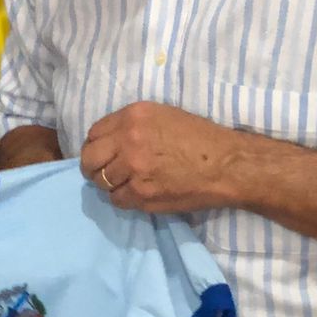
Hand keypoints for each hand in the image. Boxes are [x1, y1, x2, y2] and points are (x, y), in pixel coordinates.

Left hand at [79, 101, 254, 212]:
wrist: (226, 165)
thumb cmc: (200, 138)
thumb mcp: (163, 116)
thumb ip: (132, 126)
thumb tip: (109, 142)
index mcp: (133, 116)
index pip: (94, 133)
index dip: (95, 146)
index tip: (101, 154)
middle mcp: (128, 140)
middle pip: (90, 158)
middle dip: (91, 167)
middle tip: (101, 173)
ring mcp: (133, 168)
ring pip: (101, 182)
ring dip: (110, 185)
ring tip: (126, 184)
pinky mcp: (142, 193)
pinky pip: (117, 199)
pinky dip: (124, 199)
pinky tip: (137, 193)